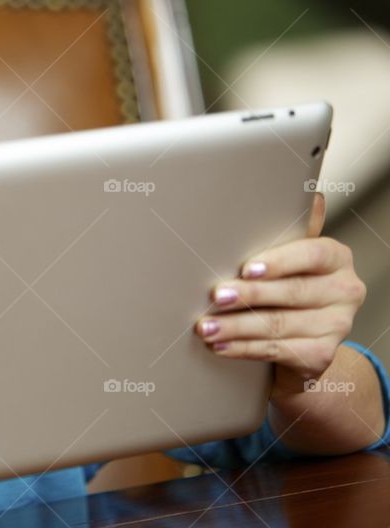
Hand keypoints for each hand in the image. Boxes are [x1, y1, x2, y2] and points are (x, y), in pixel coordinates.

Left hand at [194, 192, 366, 395]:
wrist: (301, 341)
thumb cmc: (287, 287)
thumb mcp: (289, 258)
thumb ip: (292, 231)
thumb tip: (309, 195)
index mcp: (336, 258)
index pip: (312, 254)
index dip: (279, 261)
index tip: (247, 268)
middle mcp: (345, 290)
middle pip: (293, 292)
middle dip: (249, 296)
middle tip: (216, 296)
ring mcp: (338, 326)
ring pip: (279, 325)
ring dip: (236, 327)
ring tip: (206, 326)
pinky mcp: (322, 356)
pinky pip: (277, 351)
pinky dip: (243, 349)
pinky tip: (220, 346)